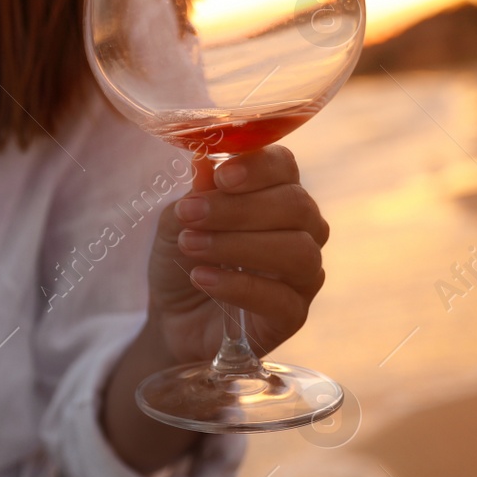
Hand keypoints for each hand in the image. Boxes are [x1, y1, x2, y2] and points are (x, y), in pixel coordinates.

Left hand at [146, 145, 329, 362]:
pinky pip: (281, 298)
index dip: (258, 167)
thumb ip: (196, 193)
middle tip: (189, 215)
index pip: (286, 166)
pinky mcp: (293, 315)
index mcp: (277, 194)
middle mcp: (303, 230)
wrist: (172, 316)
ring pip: (296, 251)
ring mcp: (304, 274)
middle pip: (295, 206)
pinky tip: (202, 278)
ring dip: (237, 245)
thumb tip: (205, 160)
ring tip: (192, 246)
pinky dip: (237, 285)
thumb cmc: (184, 258)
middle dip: (237, 208)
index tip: (221, 177)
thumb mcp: (178, 221)